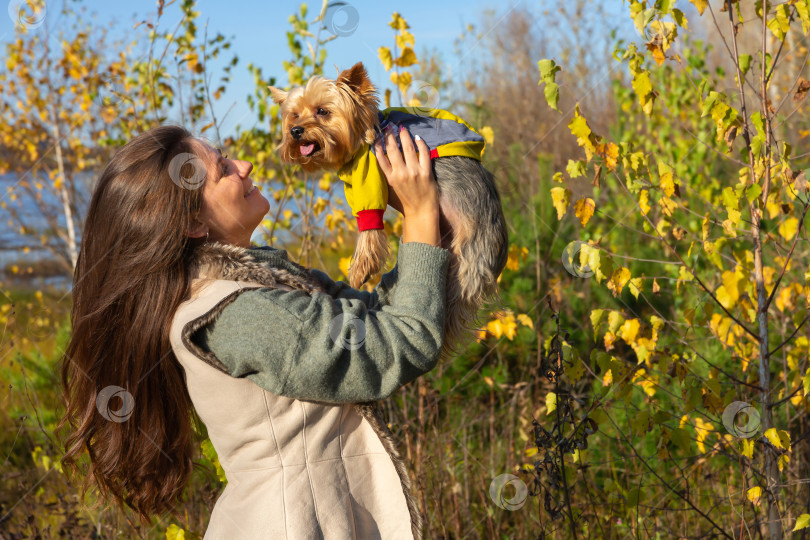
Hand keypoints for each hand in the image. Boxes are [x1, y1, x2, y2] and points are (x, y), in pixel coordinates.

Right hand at [374, 126, 440, 245]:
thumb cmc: (405, 202)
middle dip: (390, 136)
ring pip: (407, 148)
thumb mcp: (391, 190)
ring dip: (404, 136)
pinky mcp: (426, 172)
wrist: (421, 212)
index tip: (378, 134)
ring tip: (402, 128)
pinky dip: (420, 143)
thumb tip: (381, 159)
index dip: (379, 144)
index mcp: (390, 178)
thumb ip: (387, 175)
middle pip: (393, 149)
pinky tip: (417, 138)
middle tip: (389, 126)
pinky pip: (423, 153)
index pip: (381, 157)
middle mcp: (400, 174)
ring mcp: (414, 172)